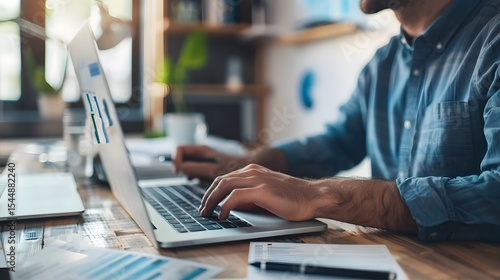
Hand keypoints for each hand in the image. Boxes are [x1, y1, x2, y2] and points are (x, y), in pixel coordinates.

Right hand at [173, 145, 247, 179]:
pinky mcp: (211, 167)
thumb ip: (193, 168)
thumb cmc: (235, 166)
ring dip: (192, 176)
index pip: (178, 150)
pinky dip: (200, 179)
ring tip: (202, 181)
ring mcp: (207, 160)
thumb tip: (176, 168)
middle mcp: (203, 153)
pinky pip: (199, 172)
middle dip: (184, 170)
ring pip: (190, 167)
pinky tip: (209, 184)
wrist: (252, 166)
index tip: (179, 171)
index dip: (176, 160)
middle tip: (193, 177)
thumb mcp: (212, 169)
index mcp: (202, 150)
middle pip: (183, 159)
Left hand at [199, 164, 318, 220]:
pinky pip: (234, 196)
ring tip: (207, 213)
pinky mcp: (261, 190)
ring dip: (211, 201)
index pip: (224, 178)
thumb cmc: (292, 198)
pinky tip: (222, 215)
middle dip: (207, 196)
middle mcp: (253, 172)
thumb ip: (248, 195)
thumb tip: (230, 205)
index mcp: (253, 171)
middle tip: (202, 210)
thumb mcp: (265, 193)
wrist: (312, 196)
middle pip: (220, 181)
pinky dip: (224, 206)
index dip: (211, 191)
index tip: (205, 204)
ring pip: (224, 186)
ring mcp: (257, 179)